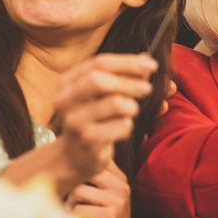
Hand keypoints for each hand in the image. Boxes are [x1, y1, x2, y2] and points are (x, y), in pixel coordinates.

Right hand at [54, 52, 157, 183]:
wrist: (74, 157)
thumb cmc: (93, 120)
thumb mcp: (102, 95)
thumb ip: (121, 77)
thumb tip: (146, 60)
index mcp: (68, 83)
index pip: (98, 63)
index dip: (127, 62)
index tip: (152, 65)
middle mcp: (66, 100)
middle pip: (99, 80)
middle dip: (128, 82)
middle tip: (147, 88)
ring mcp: (75, 121)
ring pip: (115, 103)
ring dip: (131, 107)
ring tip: (128, 113)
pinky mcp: (88, 140)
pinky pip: (121, 126)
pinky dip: (127, 126)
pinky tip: (119, 131)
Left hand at [68, 160, 131, 217]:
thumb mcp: (103, 197)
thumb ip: (93, 179)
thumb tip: (65, 161)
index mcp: (120, 178)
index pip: (93, 161)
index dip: (76, 171)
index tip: (70, 181)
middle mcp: (121, 187)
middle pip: (83, 173)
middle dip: (70, 187)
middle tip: (69, 200)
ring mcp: (117, 201)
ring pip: (79, 190)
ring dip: (70, 203)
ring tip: (73, 212)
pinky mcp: (110, 216)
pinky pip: (80, 209)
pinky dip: (74, 217)